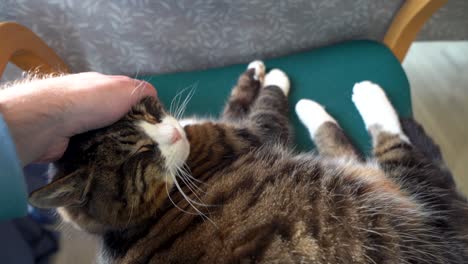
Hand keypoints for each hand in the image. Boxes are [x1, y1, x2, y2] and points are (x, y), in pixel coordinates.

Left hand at [0, 72, 155, 164]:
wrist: (49, 121)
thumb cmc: (91, 101)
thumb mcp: (125, 88)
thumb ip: (143, 91)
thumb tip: (155, 98)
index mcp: (103, 86)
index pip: (129, 98)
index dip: (144, 112)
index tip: (157, 129)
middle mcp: (90, 103)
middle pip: (118, 119)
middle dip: (132, 132)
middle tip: (147, 149)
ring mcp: (78, 124)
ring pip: (107, 137)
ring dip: (118, 146)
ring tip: (135, 161)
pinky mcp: (70, 145)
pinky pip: (92, 151)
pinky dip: (102, 157)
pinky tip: (114, 165)